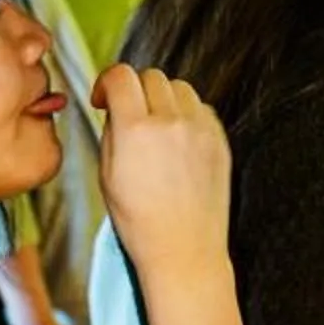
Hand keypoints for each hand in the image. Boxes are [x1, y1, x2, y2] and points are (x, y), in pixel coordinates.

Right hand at [95, 65, 231, 282]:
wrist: (183, 248)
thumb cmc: (139, 220)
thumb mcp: (107, 174)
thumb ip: (112, 131)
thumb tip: (116, 107)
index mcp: (135, 130)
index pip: (121, 76)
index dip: (107, 82)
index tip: (104, 99)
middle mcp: (170, 122)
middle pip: (152, 76)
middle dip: (135, 89)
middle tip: (129, 113)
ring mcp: (200, 129)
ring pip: (180, 87)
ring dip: (163, 97)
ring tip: (156, 125)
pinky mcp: (220, 140)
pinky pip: (202, 108)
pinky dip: (188, 114)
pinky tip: (178, 138)